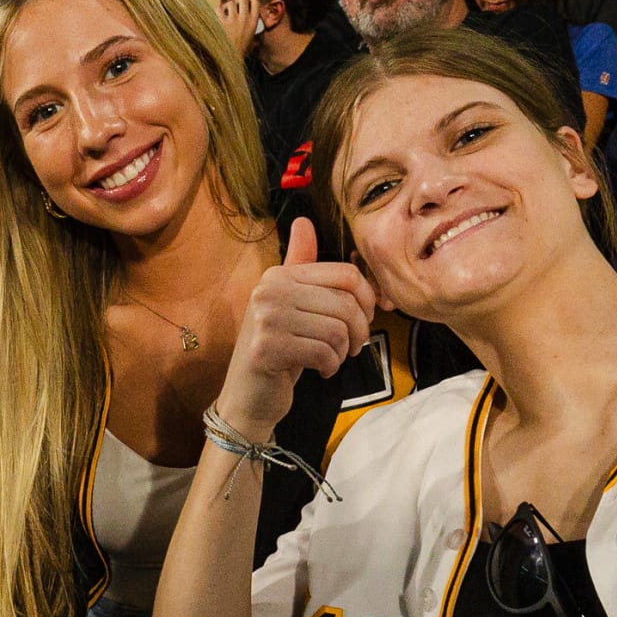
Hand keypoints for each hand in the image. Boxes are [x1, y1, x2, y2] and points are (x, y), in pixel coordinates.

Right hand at [213, 217, 375, 438]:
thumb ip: (301, 265)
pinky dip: (331, 366)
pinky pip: (323, 352)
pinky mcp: (267, 349)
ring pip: (337, 330)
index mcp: (279, 275)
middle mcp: (269, 291)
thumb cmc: (279, 351)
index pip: (346, 275)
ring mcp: (266, 319)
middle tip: (353, 347)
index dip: (367, 299)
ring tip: (333, 359)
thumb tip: (303, 220)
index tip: (363, 320)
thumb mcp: (292, 305)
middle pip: (346, 303)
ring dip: (343, 352)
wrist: (249, 397)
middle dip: (359, 331)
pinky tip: (321, 371)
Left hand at [217, 0, 261, 56]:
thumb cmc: (240, 52)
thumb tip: (253, 22)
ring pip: (230, 2)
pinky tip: (218, 14)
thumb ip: (253, 30)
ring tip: (226, 11)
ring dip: (228, 5)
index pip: (255, 2)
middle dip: (237, 0)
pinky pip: (219, 8)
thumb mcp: (252, 41)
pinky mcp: (221, 23)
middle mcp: (244, 20)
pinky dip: (218, 9)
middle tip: (234, 5)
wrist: (229, 60)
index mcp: (253, 23)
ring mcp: (232, 21)